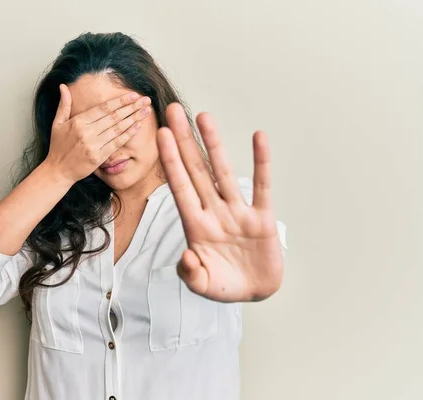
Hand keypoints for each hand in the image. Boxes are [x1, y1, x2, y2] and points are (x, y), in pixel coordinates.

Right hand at [44, 84, 152, 183]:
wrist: (58, 171)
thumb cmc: (58, 147)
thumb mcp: (57, 123)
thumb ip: (64, 105)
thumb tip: (63, 86)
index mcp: (78, 122)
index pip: (103, 108)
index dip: (120, 101)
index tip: (133, 95)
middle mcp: (87, 132)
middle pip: (114, 117)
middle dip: (131, 107)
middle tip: (145, 100)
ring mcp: (93, 145)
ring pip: (117, 129)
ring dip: (134, 118)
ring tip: (146, 110)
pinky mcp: (98, 157)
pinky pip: (116, 143)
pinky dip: (128, 134)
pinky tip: (138, 126)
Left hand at [157, 103, 283, 301]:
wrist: (254, 292)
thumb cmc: (224, 285)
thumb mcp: (203, 284)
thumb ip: (191, 273)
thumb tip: (185, 256)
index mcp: (196, 226)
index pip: (180, 187)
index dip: (170, 161)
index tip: (161, 135)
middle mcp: (213, 212)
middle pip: (196, 170)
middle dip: (184, 141)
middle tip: (173, 110)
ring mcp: (237, 212)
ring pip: (223, 172)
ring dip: (214, 144)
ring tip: (204, 116)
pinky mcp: (261, 218)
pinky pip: (262, 186)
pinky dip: (261, 163)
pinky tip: (258, 138)